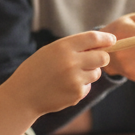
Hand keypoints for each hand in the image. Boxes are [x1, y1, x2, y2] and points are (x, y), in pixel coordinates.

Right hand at [1, 30, 115, 117]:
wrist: (22, 96)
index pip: (93, 38)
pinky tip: (64, 87)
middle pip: (103, 57)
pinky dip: (81, 86)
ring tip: (71, 75)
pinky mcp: (77, 94)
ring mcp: (75, 79)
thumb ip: (73, 47)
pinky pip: (88, 87)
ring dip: (90, 73)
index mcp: (63, 47)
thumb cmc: (37, 70)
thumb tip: (102, 44)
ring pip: (96, 73)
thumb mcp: (50, 51)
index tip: (112, 40)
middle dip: (102, 57)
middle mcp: (71, 62)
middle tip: (95, 59)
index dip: (106, 39)